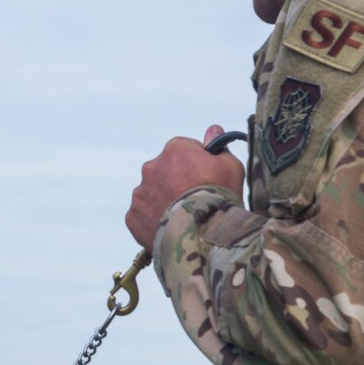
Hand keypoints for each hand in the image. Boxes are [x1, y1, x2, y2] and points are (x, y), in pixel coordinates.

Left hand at [125, 125, 245, 246]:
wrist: (202, 234)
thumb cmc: (219, 196)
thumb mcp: (230, 166)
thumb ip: (219, 147)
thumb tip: (213, 130)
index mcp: (175, 149)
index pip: (184, 151)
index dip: (198, 166)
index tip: (206, 180)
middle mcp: (152, 166)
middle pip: (166, 172)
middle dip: (177, 184)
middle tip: (194, 202)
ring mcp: (140, 192)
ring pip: (152, 194)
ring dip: (164, 202)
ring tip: (183, 219)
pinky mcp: (133, 217)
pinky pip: (143, 216)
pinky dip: (154, 222)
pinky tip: (170, 230)